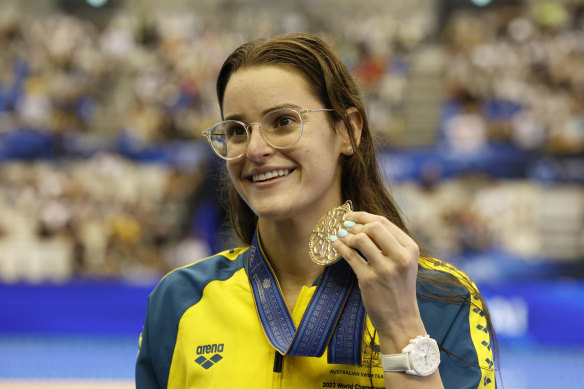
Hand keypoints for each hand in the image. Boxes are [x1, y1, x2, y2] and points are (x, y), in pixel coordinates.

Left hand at [331, 211, 425, 351]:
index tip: (350, 216)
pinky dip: (339, 246)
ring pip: (360, 239)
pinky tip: (334, 243)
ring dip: (346, 235)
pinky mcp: (369, 280)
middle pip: (373, 226)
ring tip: (340, 236)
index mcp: (410, 248)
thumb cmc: (399, 288)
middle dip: (355, 224)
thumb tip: (362, 222)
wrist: (401, 319)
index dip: (363, 215)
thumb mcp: (403, 263)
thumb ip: (389, 243)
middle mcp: (400, 257)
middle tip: (344, 226)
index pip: (384, 222)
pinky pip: (350, 256)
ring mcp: (385, 269)